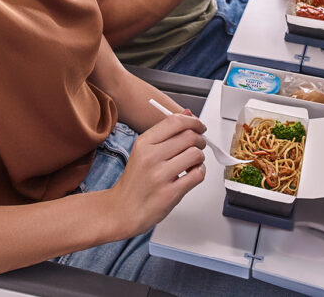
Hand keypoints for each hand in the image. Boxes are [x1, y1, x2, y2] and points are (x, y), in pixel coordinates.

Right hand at [108, 114, 206, 235]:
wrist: (123, 209)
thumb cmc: (135, 181)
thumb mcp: (143, 151)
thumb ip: (166, 133)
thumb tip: (187, 114)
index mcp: (143, 143)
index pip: (175, 122)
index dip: (193, 121)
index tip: (199, 126)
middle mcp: (151, 157)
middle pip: (189, 136)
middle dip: (200, 139)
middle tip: (199, 144)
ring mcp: (160, 175)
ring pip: (196, 154)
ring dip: (200, 157)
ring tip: (193, 162)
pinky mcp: (170, 193)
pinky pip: (197, 175)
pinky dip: (200, 172)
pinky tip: (192, 174)